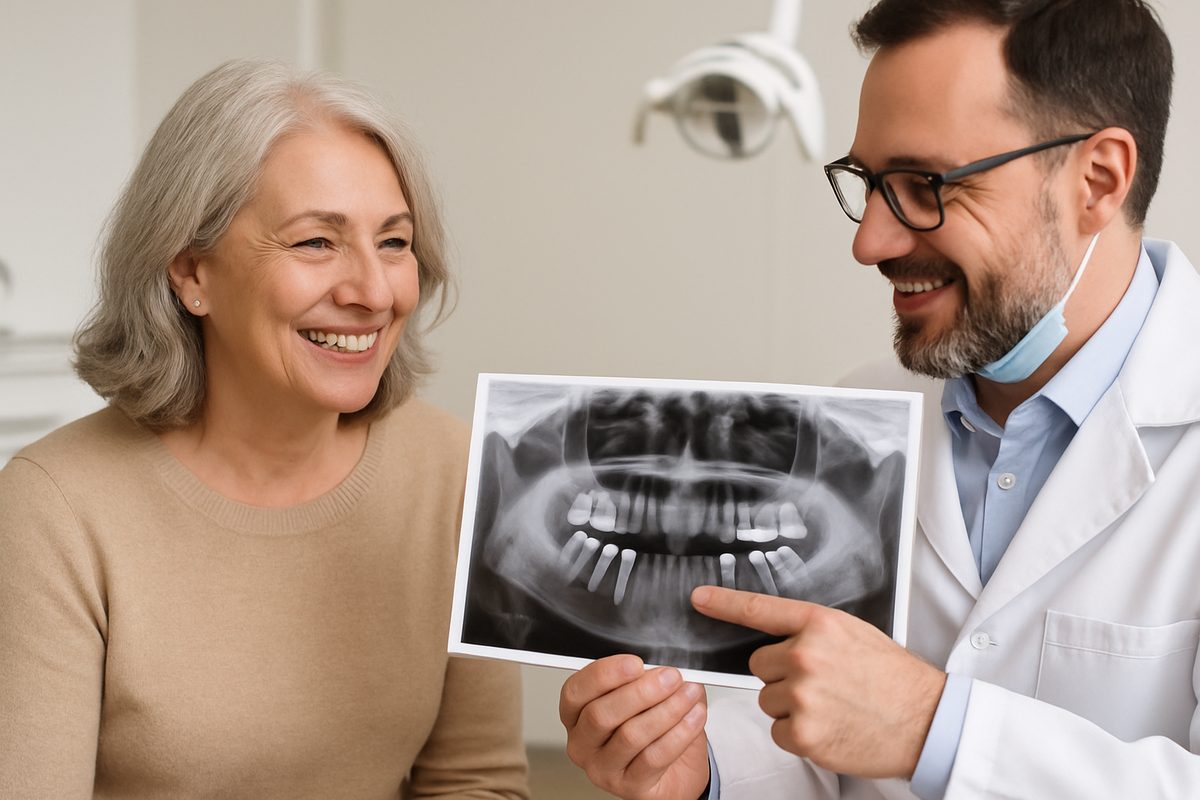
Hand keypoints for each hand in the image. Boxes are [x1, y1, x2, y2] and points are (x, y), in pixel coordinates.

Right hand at [559, 654, 711, 799]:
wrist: (675, 772)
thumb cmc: (652, 730)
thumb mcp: (645, 697)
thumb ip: (647, 678)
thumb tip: (662, 667)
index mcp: (576, 714)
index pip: (575, 692)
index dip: (604, 675)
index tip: (635, 664)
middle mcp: (582, 743)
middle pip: (601, 715)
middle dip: (641, 692)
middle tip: (670, 677)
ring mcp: (603, 769)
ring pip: (630, 735)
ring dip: (667, 710)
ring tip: (689, 695)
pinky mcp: (628, 787)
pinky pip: (654, 758)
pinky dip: (679, 734)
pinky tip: (693, 718)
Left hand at [692, 586, 944, 778]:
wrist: (926, 722)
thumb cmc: (892, 678)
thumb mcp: (853, 635)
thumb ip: (812, 634)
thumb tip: (777, 640)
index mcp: (820, 624)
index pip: (760, 609)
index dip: (724, 603)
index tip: (699, 599)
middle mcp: (806, 656)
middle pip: (760, 664)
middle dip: (782, 675)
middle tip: (822, 684)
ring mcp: (802, 696)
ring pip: (767, 699)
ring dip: (790, 707)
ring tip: (832, 707)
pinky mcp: (802, 733)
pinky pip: (777, 731)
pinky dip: (797, 735)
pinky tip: (830, 728)